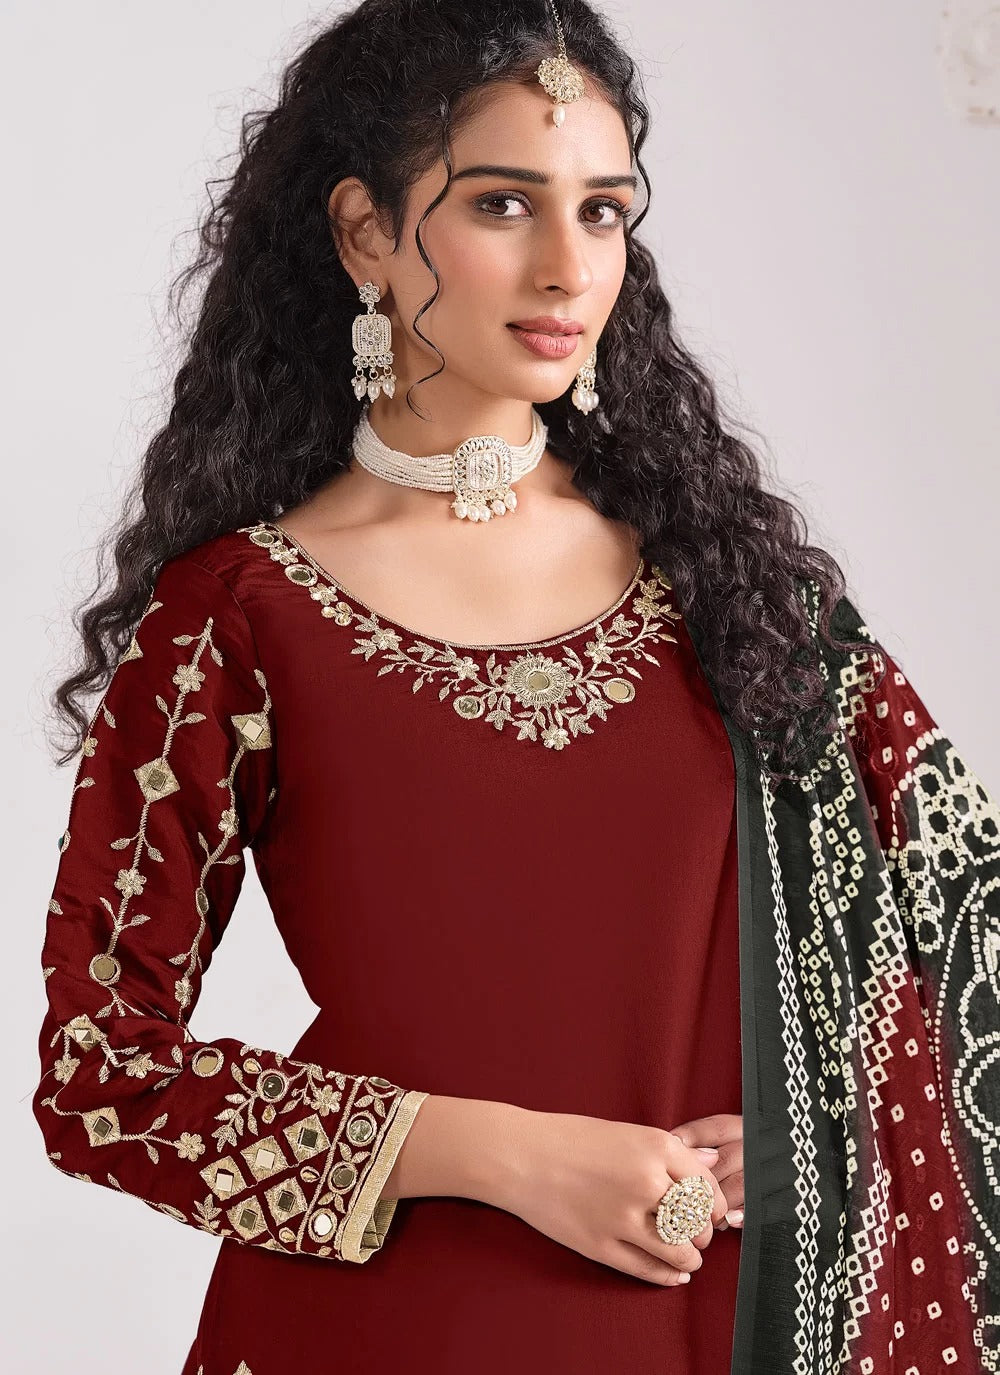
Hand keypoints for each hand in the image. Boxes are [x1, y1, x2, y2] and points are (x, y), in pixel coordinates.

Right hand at [490, 1108, 730, 1286]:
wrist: (521, 1155)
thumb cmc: (571, 1138)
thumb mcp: (625, 1132)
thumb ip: (670, 1151)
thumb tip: (712, 1161)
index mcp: (655, 1146)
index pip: (706, 1185)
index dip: (713, 1204)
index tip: (712, 1212)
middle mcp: (646, 1181)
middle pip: (697, 1221)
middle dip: (703, 1232)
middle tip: (699, 1235)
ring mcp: (624, 1217)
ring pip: (679, 1250)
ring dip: (690, 1257)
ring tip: (688, 1257)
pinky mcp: (602, 1245)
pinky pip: (648, 1269)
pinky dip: (668, 1275)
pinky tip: (673, 1273)